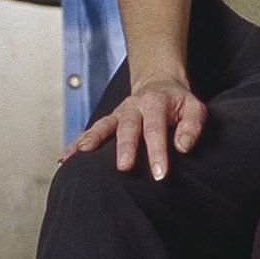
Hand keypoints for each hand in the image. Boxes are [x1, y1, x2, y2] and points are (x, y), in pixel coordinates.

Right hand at [70, 76, 205, 180]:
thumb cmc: (178, 102)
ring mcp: (117, 114)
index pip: (156, 129)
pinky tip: (66, 158)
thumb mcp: (194, 108)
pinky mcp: (108, 120)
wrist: (158, 84)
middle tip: (124, 168)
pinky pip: (91, 131)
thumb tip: (182, 147)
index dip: (157, 151)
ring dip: (92, 140)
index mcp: (155, 103)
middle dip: (125, 148)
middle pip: (127, 128)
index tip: (160, 173)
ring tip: (82, 155)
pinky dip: (77, 143)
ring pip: (103, 126)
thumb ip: (192, 126)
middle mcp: (133, 107)